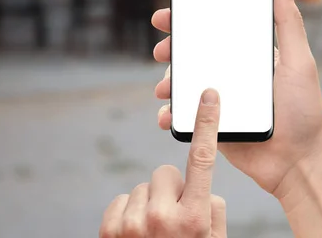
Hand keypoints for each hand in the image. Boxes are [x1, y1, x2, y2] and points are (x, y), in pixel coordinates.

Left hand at [99, 89, 226, 237]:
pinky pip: (121, 200)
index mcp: (194, 218)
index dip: (207, 123)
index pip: (203, 159)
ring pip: (142, 187)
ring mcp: (133, 225)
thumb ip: (212, 208)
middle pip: (165, 173)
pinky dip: (129, 213)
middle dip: (171, 190)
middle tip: (174, 218)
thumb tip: (200, 188)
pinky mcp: (110, 231)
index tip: (208, 97)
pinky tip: (137, 236)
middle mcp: (162, 217)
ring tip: (154, 234)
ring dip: (149, 204)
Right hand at [151, 0, 321, 195]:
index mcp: (248, 57)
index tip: (168, 15)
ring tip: (164, 89)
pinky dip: (171, 114)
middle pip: (193, 56)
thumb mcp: (299, 62)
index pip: (215, 31)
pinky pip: (185, 116)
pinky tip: (167, 115)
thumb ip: (288, 23)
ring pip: (184, 85)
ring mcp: (220, 100)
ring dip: (167, 83)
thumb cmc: (304, 111)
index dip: (189, 21)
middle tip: (162, 51)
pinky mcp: (212, 125)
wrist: (298, 162)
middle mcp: (231, 75)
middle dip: (172, 51)